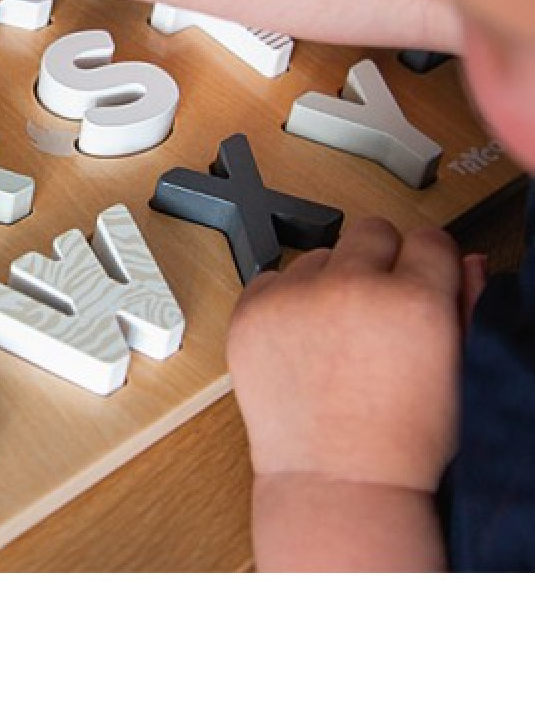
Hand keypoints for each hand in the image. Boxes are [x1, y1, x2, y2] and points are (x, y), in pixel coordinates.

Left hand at [227, 217, 465, 493]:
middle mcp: (353, 289)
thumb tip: (466, 260)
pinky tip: (302, 343)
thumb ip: (465, 306)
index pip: (428, 239)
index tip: (419, 285)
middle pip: (372, 231)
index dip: (427, 266)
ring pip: (321, 254)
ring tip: (337, 339)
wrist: (338, 484)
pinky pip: (272, 279)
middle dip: (380, 263)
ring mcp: (296, 298)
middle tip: (377, 311)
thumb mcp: (455, 373)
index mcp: (415, 302)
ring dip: (330, 283)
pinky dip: (284, 302)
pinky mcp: (251, 313)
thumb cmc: (401, 444)